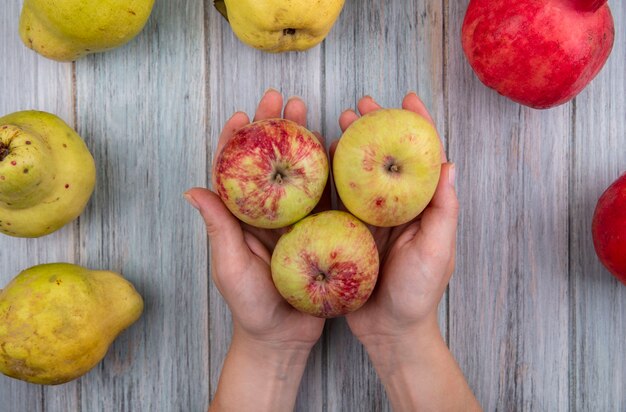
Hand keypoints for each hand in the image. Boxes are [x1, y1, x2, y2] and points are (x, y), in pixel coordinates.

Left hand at [185, 89, 326, 351]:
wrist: (283, 337)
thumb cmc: (250, 306)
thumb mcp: (230, 266)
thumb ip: (218, 228)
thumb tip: (193, 190)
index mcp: (241, 218)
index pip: (236, 172)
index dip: (237, 141)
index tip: (242, 115)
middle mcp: (268, 213)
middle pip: (271, 162)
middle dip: (275, 128)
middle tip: (282, 99)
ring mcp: (295, 221)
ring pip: (299, 173)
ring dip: (303, 141)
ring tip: (309, 112)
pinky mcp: (319, 231)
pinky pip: (326, 198)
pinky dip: (330, 173)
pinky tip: (337, 149)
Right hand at [337, 92, 457, 344]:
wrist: (390, 331)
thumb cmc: (419, 294)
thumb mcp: (437, 252)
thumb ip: (443, 211)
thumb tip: (448, 165)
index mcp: (421, 208)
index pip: (422, 159)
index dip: (417, 126)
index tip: (408, 99)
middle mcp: (396, 207)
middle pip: (386, 157)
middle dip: (375, 128)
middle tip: (361, 105)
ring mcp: (371, 219)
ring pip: (359, 173)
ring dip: (350, 145)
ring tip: (337, 121)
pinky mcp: (348, 232)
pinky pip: (337, 200)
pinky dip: (329, 177)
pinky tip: (319, 160)